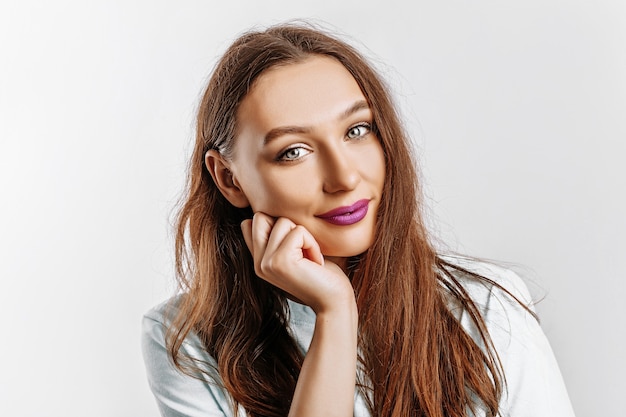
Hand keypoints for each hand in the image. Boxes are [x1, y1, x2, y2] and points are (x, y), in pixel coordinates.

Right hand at [240, 212, 354, 313]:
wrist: (334, 303)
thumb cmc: (321, 276)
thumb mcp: (295, 253)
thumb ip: (278, 238)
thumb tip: (263, 213)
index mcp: (259, 261)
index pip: (248, 224)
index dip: (274, 224)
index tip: (295, 246)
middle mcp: (258, 263)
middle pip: (261, 216)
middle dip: (288, 226)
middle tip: (302, 249)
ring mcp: (266, 263)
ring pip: (283, 221)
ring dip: (304, 236)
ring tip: (310, 259)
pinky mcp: (279, 261)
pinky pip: (298, 231)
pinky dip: (312, 243)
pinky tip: (316, 263)